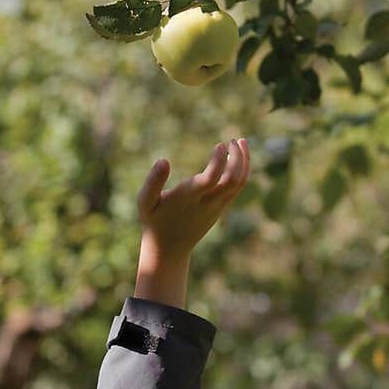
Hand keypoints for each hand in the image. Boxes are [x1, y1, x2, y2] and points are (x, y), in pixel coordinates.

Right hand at [136, 138, 250, 259]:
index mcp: (188, 199)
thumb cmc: (155, 221)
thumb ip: (153, 181)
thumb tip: (163, 160)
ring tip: (241, 141)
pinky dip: (242, 170)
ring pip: (239, 184)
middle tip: (233, 139)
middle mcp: (207, 203)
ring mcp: (217, 207)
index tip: (220, 144)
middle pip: (233, 180)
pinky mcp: (220, 208)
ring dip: (244, 162)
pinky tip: (237, 157)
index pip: (211, 179)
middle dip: (238, 158)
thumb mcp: (145, 203)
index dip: (219, 161)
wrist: (169, 249)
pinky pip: (237, 188)